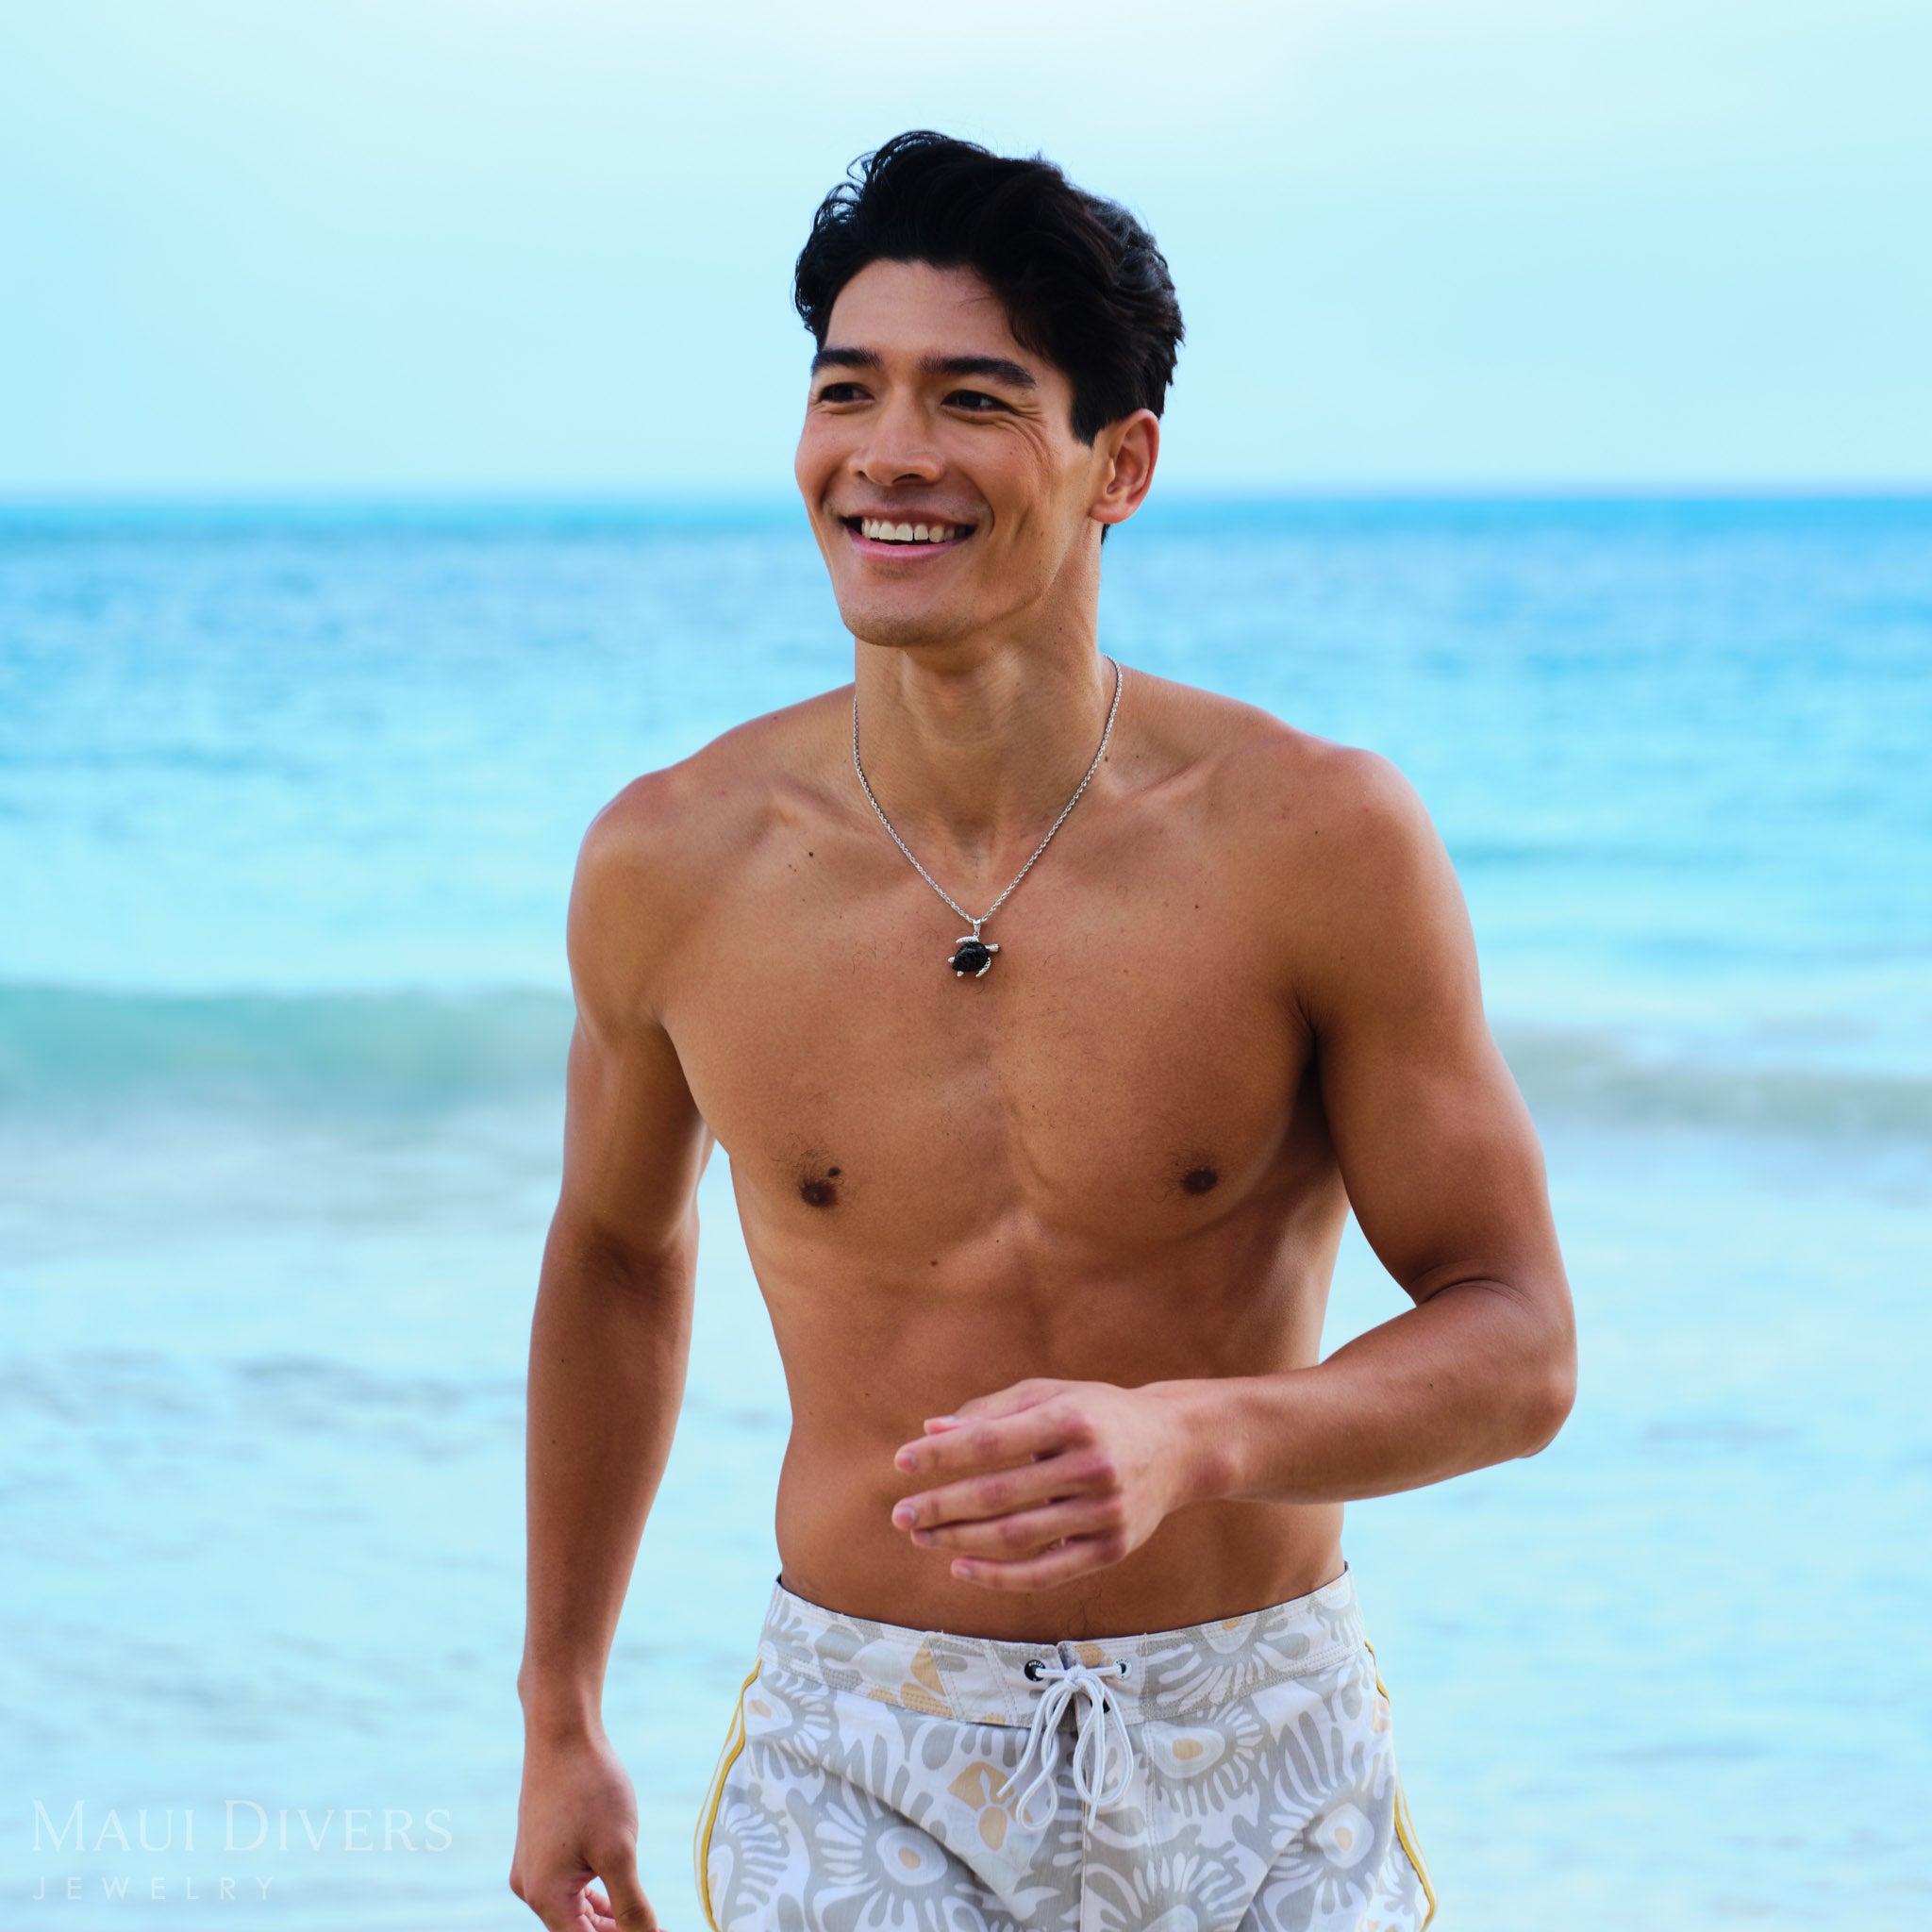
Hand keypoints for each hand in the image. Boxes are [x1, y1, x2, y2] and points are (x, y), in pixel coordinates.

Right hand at [509, 1729, 658, 1929]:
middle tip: (653, 1926)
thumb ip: (633, 1906)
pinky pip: (565, 1886)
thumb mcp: (620, 1852)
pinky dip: (591, 1896)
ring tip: (641, 1919)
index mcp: (546, 1897)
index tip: (655, 1931)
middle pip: (575, 1931)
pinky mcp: (538, 1847)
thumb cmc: (591, 1789)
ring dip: (605, 1918)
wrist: (563, 1733)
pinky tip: (615, 1893)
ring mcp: (531, 1867)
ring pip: (570, 1910)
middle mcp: (530, 1888)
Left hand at [890, 1377, 1200, 1590]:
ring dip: (961, 1540)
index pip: (992, 1441)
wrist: (1179, 1445)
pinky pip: (1048, 1572)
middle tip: (900, 1515)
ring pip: (1017, 1536)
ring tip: (922, 1537)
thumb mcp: (1051, 1395)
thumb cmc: (1099, 1413)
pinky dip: (1000, 1576)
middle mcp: (1091, 1465)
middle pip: (1000, 1494)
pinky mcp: (1113, 1548)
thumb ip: (992, 1411)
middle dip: (942, 1506)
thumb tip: (932, 1429)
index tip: (902, 1463)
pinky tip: (962, 1567)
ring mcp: (1105, 1512)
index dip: (943, 1455)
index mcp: (1071, 1419)